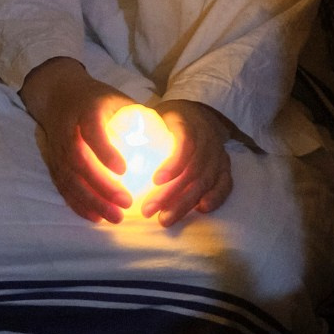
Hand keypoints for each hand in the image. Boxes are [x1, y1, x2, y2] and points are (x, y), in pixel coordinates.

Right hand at [21, 57, 136, 223]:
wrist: (57, 94)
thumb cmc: (96, 98)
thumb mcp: (116, 98)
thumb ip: (138, 117)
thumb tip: (168, 140)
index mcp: (85, 112)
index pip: (91, 132)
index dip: (104, 151)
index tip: (124, 170)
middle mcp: (68, 132)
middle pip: (79, 162)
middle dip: (101, 185)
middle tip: (127, 202)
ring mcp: (58, 149)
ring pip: (70, 179)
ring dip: (91, 201)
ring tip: (115, 217)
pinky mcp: (54, 163)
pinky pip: (63, 187)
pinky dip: (78, 204)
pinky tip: (96, 217)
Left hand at [139, 99, 234, 226]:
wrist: (197, 113)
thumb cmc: (167, 119)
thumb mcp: (152, 115)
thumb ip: (137, 129)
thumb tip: (108, 150)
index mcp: (188, 124)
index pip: (185, 144)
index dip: (173, 164)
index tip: (155, 181)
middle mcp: (207, 140)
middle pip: (193, 170)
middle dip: (171, 194)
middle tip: (148, 210)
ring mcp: (218, 154)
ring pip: (206, 182)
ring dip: (185, 203)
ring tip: (164, 219)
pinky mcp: (225, 167)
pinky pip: (225, 185)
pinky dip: (215, 198)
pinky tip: (201, 210)